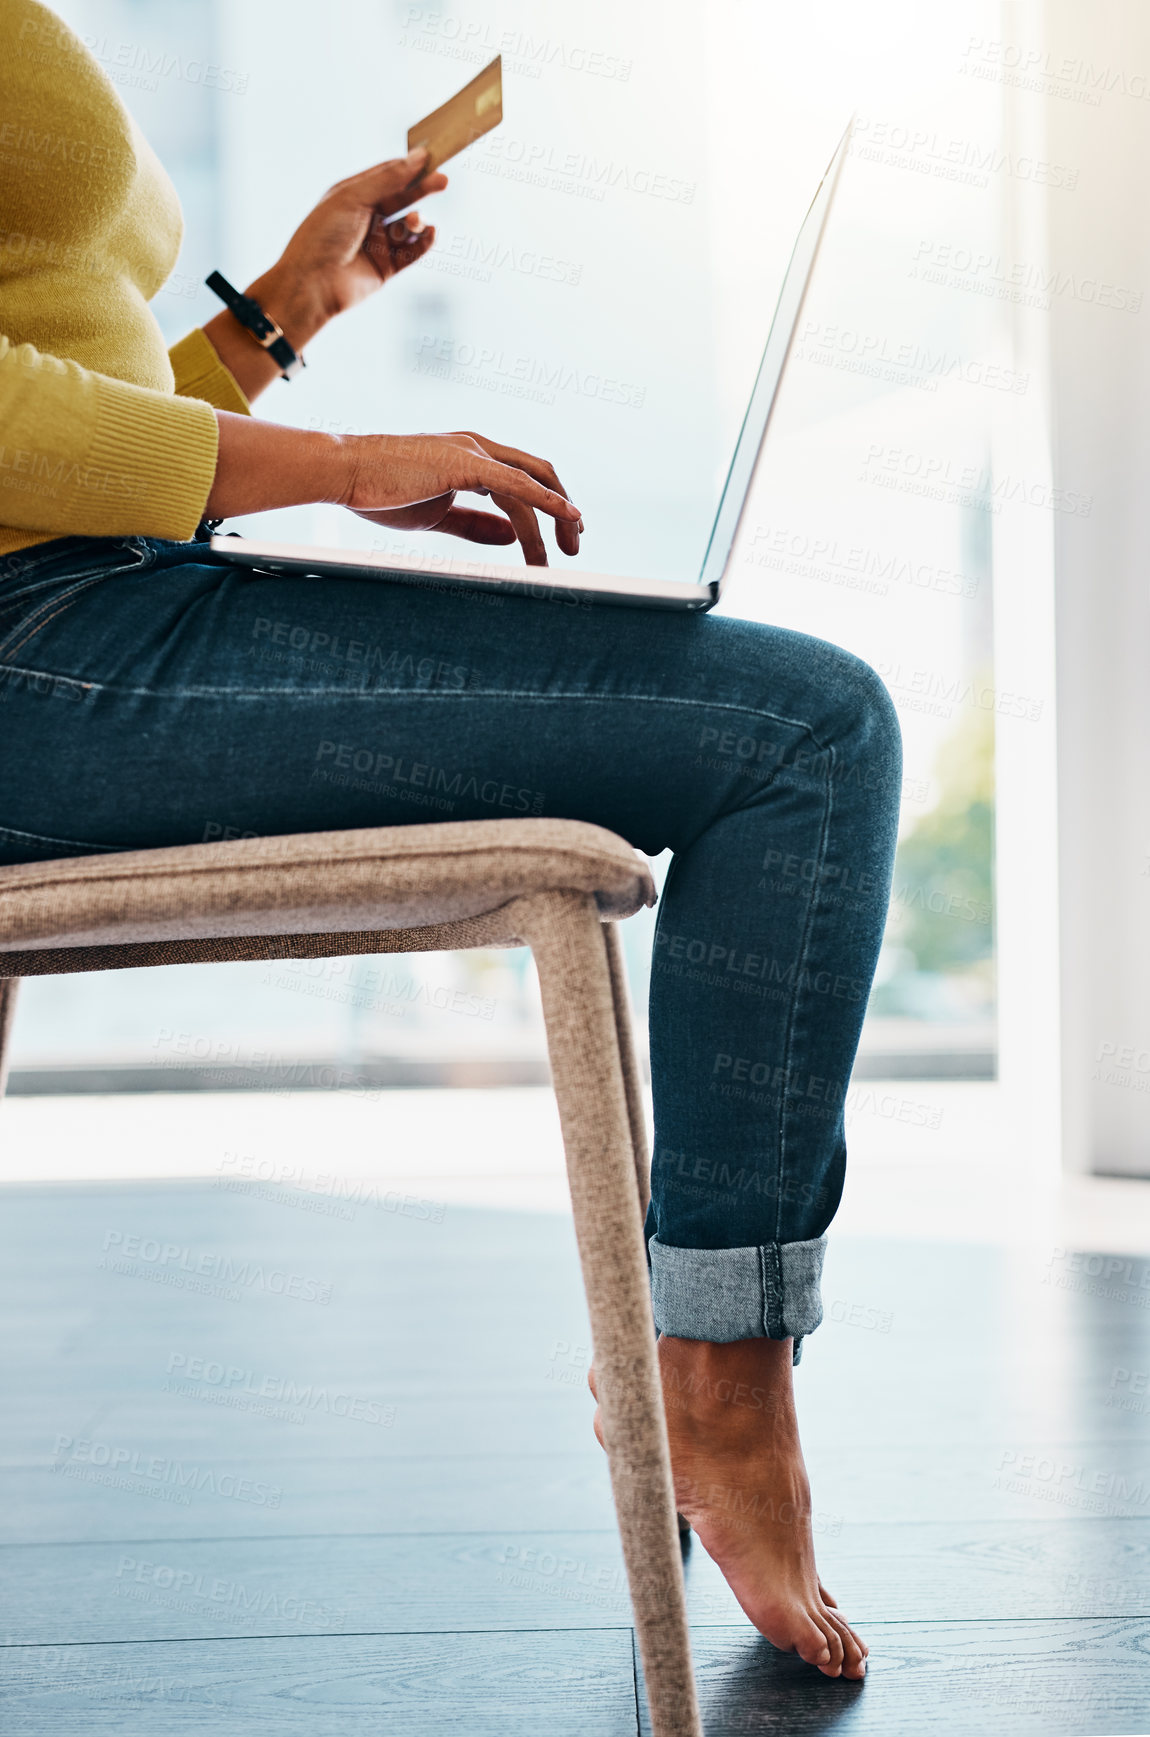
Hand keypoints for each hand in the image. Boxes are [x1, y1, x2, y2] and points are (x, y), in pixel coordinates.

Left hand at [257, 146, 447, 332]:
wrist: (312, 285)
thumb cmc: (323, 235)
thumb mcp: (354, 197)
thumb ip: (388, 178)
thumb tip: (419, 156)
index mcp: (352, 196)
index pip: (386, 175)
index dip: (408, 167)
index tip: (430, 158)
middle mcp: (365, 218)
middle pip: (401, 199)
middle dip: (421, 189)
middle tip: (444, 181)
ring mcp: (376, 243)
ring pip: (407, 228)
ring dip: (416, 221)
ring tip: (415, 221)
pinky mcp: (385, 268)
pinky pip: (411, 253)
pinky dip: (423, 243)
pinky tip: (431, 234)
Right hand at [344, 430, 583, 565]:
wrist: (345, 474)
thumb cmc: (381, 491)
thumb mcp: (438, 514)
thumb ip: (476, 523)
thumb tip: (512, 536)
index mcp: (472, 457)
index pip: (525, 480)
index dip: (549, 508)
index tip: (560, 540)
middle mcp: (480, 448)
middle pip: (540, 475)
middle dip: (562, 513)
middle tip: (574, 549)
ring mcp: (474, 452)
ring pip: (531, 488)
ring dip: (552, 523)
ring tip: (556, 561)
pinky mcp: (466, 463)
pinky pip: (518, 484)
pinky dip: (548, 500)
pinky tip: (569, 516)